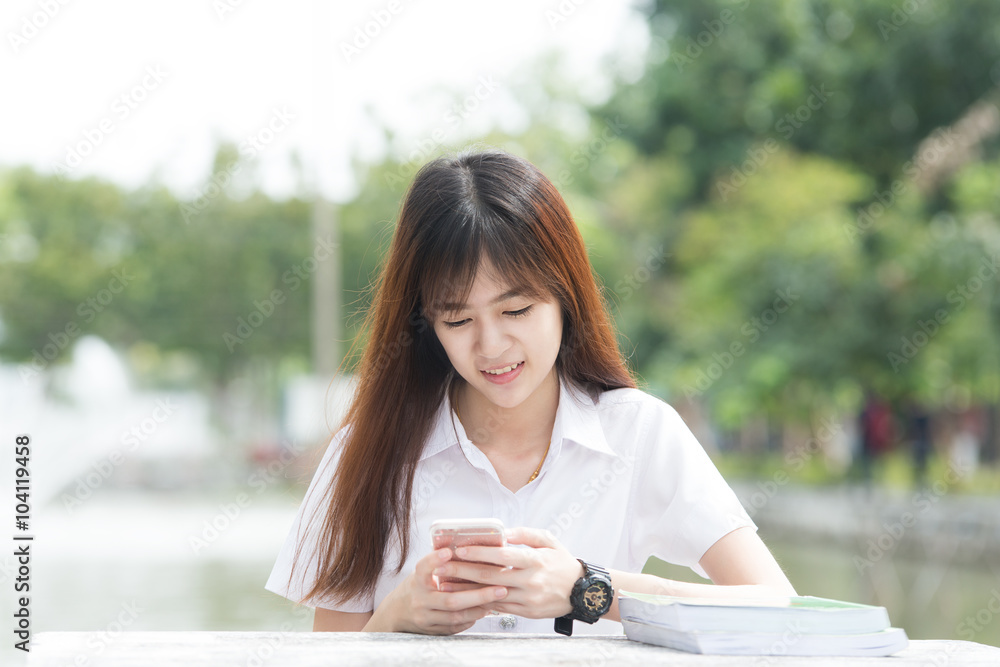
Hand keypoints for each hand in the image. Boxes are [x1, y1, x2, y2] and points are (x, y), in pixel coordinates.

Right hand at [377, 547, 508, 634]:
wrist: (396, 612)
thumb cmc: (417, 586)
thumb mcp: (421, 573)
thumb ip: (439, 564)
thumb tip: (467, 547)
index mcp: (416, 581)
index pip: (423, 568)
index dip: (435, 560)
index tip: (449, 551)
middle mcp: (420, 600)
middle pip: (450, 599)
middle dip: (478, 594)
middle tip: (500, 588)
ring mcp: (425, 617)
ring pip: (456, 616)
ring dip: (479, 608)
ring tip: (497, 600)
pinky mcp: (432, 630)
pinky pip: (455, 627)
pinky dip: (471, 619)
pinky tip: (484, 610)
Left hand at [433, 527, 583, 618]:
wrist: (582, 592)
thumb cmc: (562, 562)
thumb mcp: (549, 541)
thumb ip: (525, 534)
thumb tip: (503, 531)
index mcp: (536, 560)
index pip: (503, 556)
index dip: (480, 552)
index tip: (460, 549)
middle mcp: (531, 581)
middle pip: (491, 577)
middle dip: (464, 571)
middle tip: (443, 567)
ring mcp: (528, 599)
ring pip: (491, 595)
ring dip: (466, 590)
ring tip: (446, 584)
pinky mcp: (527, 612)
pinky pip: (500, 607)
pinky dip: (482, 601)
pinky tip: (465, 597)